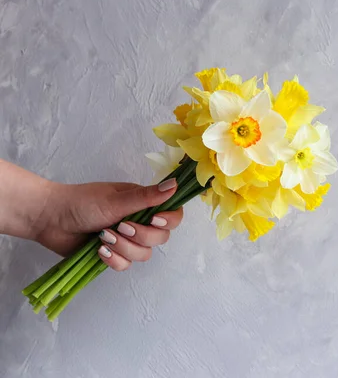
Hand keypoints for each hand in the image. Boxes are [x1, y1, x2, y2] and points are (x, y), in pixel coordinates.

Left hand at [37, 179, 181, 270]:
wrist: (50, 219)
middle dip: (141, 236)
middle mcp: (139, 221)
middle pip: (161, 238)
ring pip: (144, 254)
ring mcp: (127, 240)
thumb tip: (175, 184)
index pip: (172, 214)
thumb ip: (147, 197)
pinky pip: (126, 265)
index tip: (155, 220)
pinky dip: (113, 260)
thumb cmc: (81, 203)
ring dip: (124, 248)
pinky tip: (99, 251)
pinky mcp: (114, 255)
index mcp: (143, 204)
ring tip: (103, 237)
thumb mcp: (116, 199)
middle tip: (121, 227)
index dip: (169, 220)